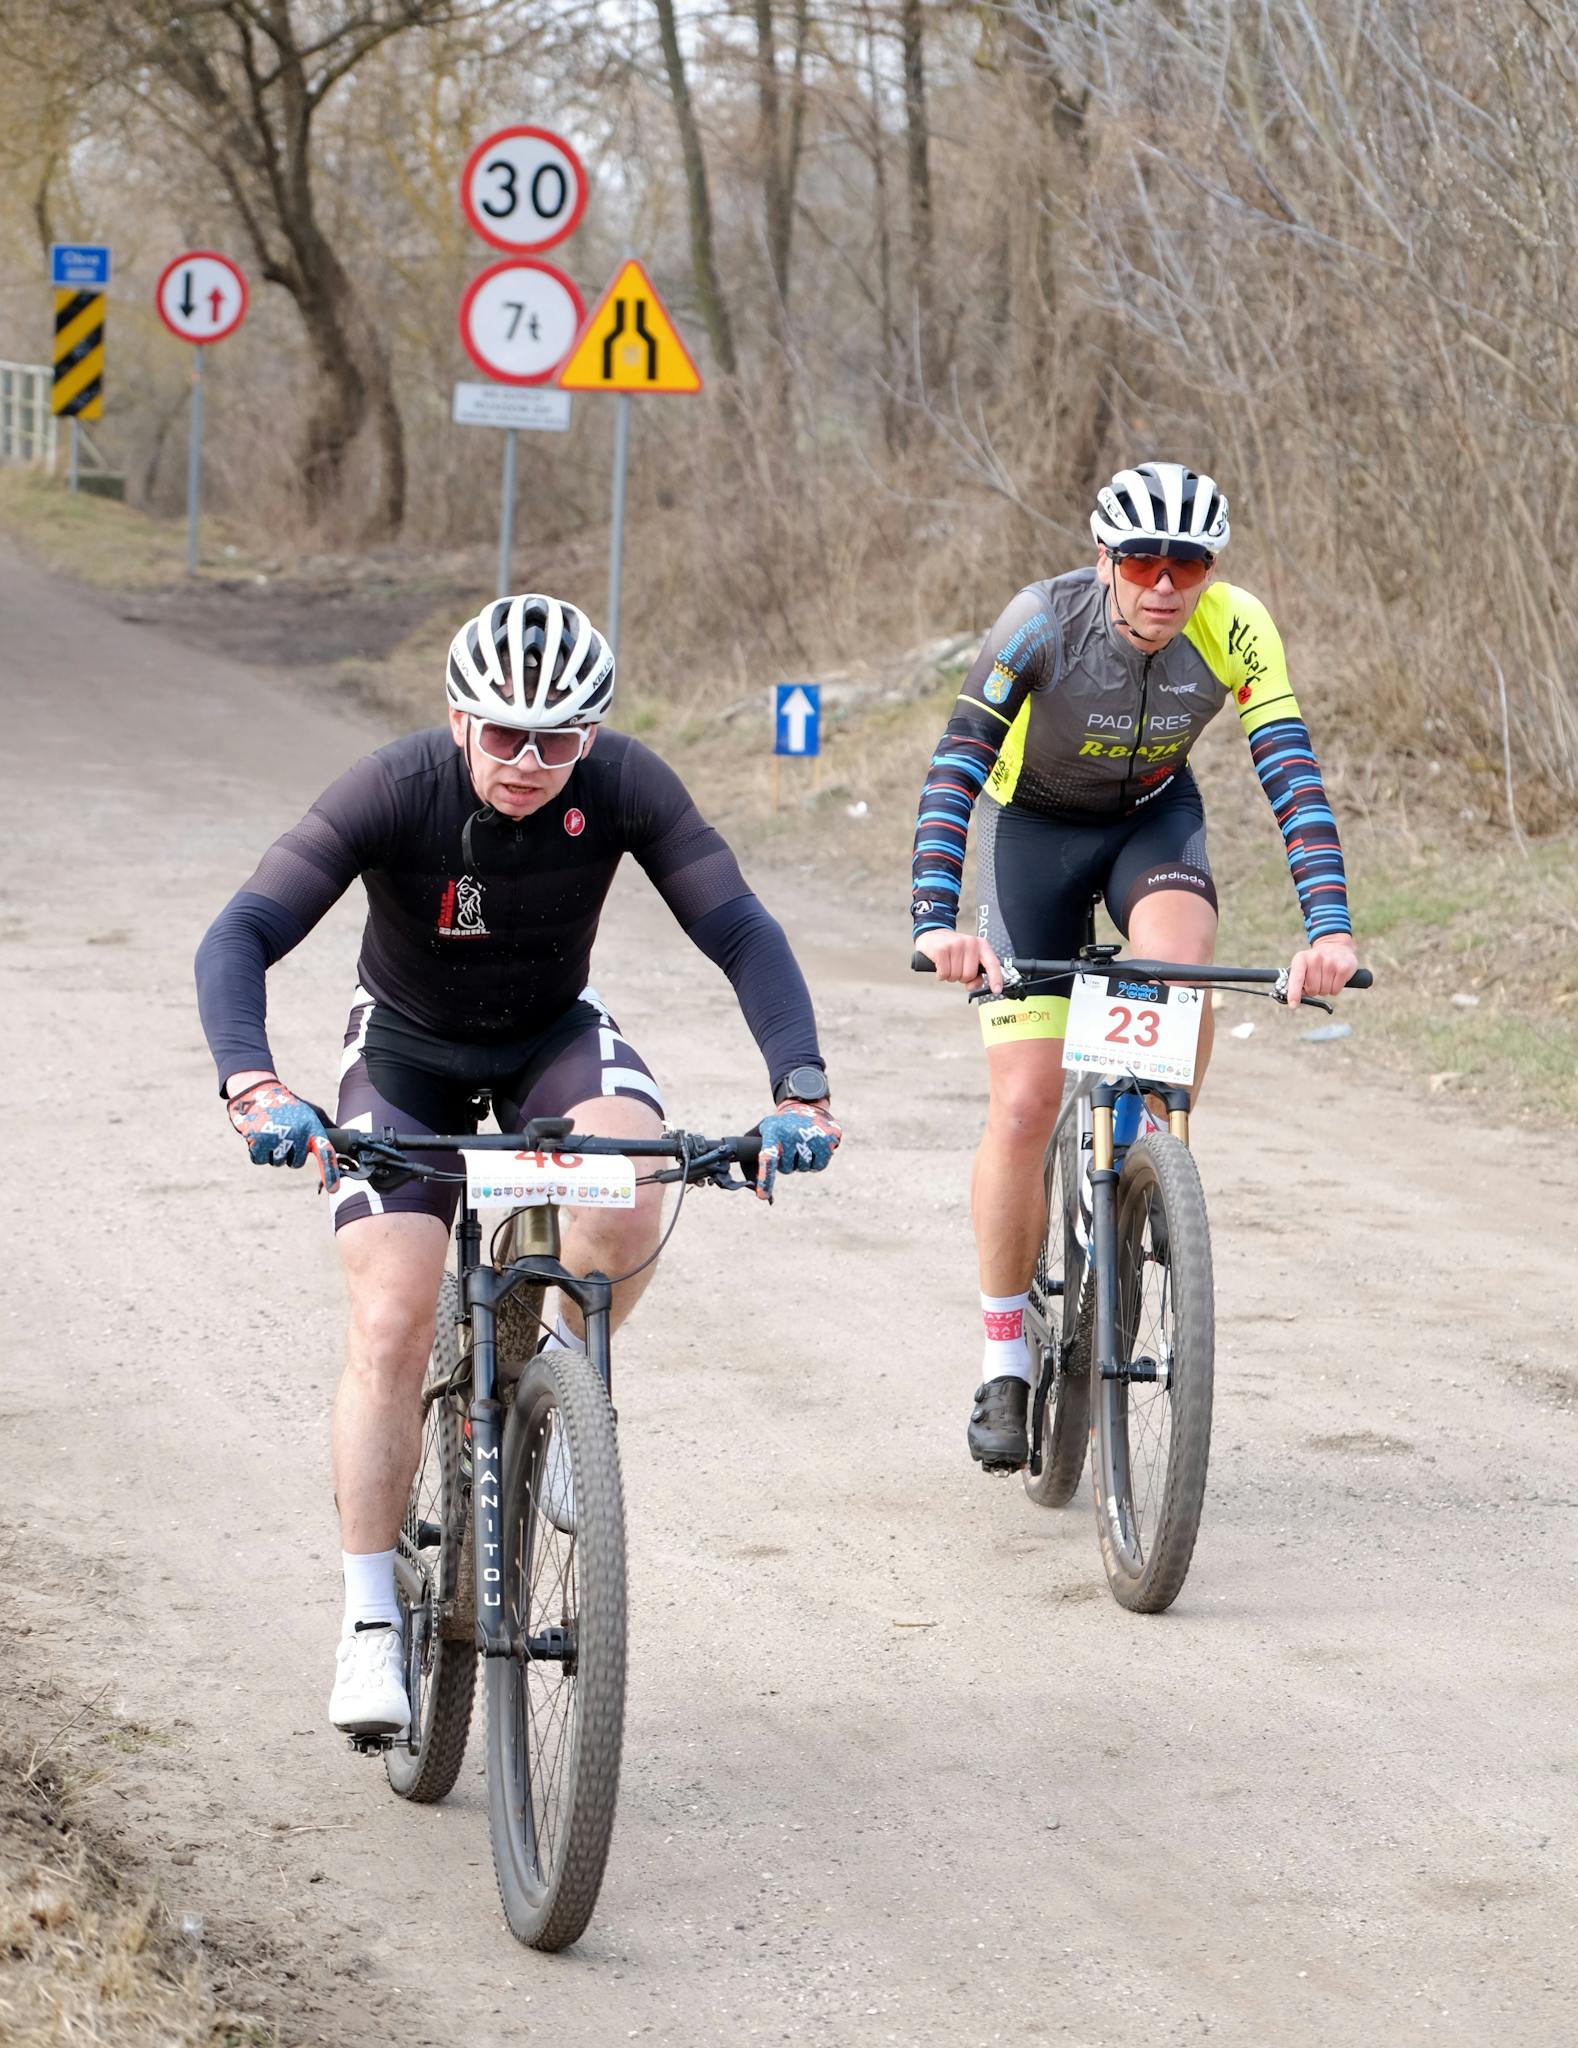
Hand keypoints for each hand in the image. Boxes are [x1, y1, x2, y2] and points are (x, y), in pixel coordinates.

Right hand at [226, 1078, 340, 1191]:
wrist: (257, 1092)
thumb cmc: (287, 1105)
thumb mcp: (311, 1111)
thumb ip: (326, 1127)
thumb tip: (344, 1136)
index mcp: (312, 1127)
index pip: (325, 1152)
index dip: (330, 1172)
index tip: (334, 1189)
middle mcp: (297, 1133)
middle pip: (295, 1163)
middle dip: (288, 1153)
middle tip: (283, 1134)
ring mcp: (277, 1137)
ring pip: (277, 1163)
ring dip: (271, 1152)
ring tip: (270, 1131)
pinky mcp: (258, 1141)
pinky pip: (259, 1160)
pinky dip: (256, 1151)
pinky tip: (258, 1135)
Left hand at [754, 1100, 841, 1203]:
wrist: (804, 1107)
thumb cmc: (776, 1130)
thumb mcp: (758, 1138)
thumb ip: (751, 1169)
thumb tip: (767, 1199)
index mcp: (773, 1131)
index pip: (768, 1158)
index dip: (765, 1178)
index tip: (763, 1195)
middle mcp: (793, 1132)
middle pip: (786, 1168)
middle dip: (786, 1164)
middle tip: (788, 1146)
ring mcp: (812, 1134)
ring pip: (804, 1169)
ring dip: (800, 1162)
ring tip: (800, 1144)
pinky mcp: (829, 1138)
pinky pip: (818, 1167)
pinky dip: (815, 1163)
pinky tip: (812, 1147)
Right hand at [915, 927, 1004, 993]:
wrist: (933, 936)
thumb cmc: (953, 950)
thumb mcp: (969, 958)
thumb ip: (976, 973)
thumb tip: (973, 985)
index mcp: (981, 945)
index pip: (992, 963)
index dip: (996, 978)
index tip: (997, 989)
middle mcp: (970, 943)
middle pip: (970, 975)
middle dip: (961, 977)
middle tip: (956, 968)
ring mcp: (955, 945)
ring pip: (956, 975)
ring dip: (950, 976)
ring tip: (948, 965)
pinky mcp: (941, 949)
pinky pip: (944, 973)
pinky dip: (940, 975)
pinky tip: (940, 966)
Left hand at [1286, 933, 1358, 1009]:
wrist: (1335, 945)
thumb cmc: (1314, 962)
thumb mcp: (1302, 966)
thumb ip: (1296, 982)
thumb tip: (1295, 999)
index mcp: (1301, 958)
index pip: (1297, 978)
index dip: (1294, 993)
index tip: (1293, 1005)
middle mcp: (1315, 958)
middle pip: (1312, 989)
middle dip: (1314, 990)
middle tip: (1317, 980)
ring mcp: (1331, 962)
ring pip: (1324, 991)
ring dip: (1325, 989)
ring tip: (1326, 977)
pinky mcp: (1344, 968)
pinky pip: (1335, 991)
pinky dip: (1334, 989)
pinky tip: (1335, 978)